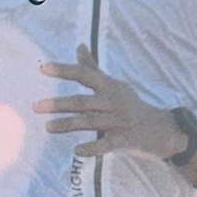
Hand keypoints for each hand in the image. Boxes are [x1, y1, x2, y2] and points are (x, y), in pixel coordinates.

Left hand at [35, 49, 181, 159]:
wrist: (160, 129)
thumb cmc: (130, 105)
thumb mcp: (113, 85)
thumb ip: (93, 69)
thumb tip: (79, 46)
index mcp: (109, 86)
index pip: (84, 75)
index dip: (64, 70)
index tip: (42, 67)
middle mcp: (113, 101)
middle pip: (82, 101)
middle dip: (59, 104)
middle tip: (35, 106)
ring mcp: (118, 121)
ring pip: (90, 122)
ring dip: (68, 124)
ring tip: (48, 127)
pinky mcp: (124, 140)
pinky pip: (106, 145)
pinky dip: (92, 148)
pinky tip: (76, 150)